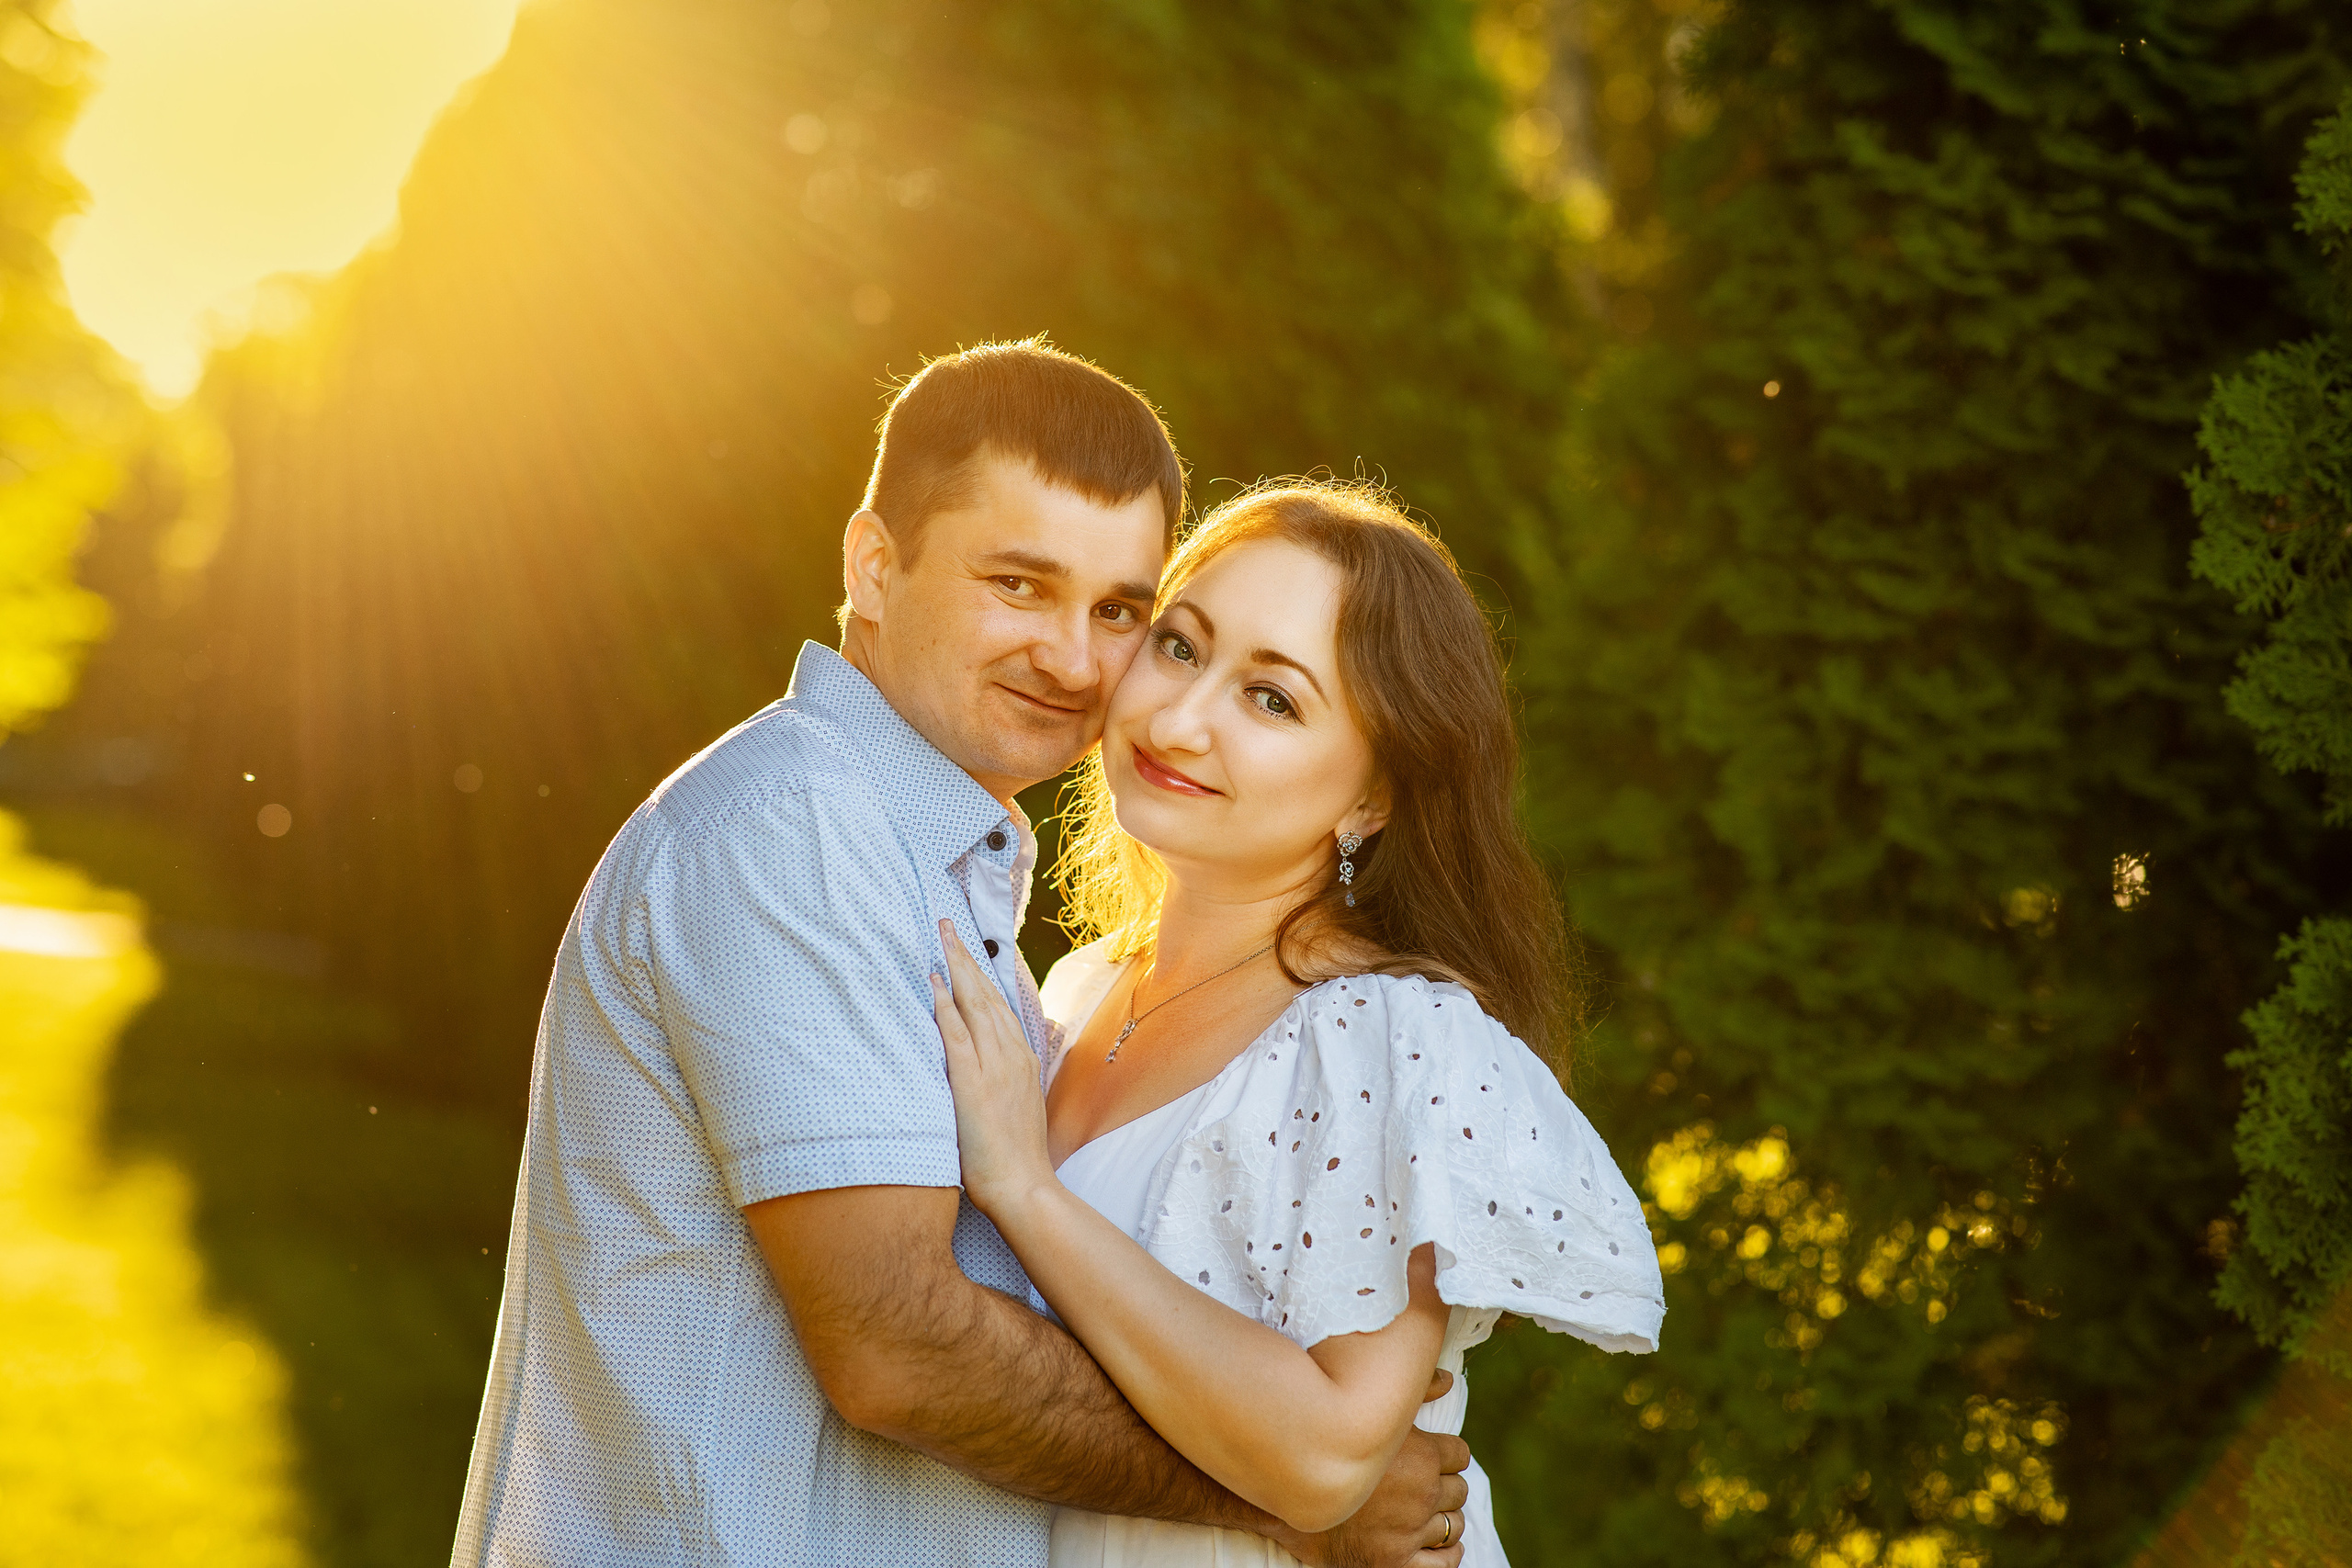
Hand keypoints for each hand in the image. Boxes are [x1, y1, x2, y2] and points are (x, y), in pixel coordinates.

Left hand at [932, 921, 1056, 1220]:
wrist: (1023, 1185)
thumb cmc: (1015, 1154)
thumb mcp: (1017, 1104)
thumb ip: (1005, 1076)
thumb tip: (989, 1060)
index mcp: (1021, 1058)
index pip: (999, 1004)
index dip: (980, 973)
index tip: (966, 948)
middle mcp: (1011, 1054)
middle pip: (986, 994)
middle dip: (966, 957)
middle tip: (947, 924)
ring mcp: (994, 1067)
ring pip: (974, 1005)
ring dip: (956, 968)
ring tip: (941, 937)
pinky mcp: (973, 1084)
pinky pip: (957, 1036)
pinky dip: (947, 1006)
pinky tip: (936, 983)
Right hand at [1278, 1372, 1471, 1567]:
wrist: (1282, 1487)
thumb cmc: (1323, 1436)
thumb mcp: (1369, 1405)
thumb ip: (1414, 1389)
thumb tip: (1448, 1379)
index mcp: (1422, 1455)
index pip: (1460, 1455)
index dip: (1447, 1454)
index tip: (1434, 1456)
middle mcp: (1421, 1494)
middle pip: (1458, 1490)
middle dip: (1444, 1486)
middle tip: (1422, 1484)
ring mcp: (1408, 1531)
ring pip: (1453, 1525)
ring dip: (1443, 1518)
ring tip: (1426, 1512)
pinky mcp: (1394, 1561)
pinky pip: (1443, 1564)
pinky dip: (1447, 1554)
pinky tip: (1438, 1545)